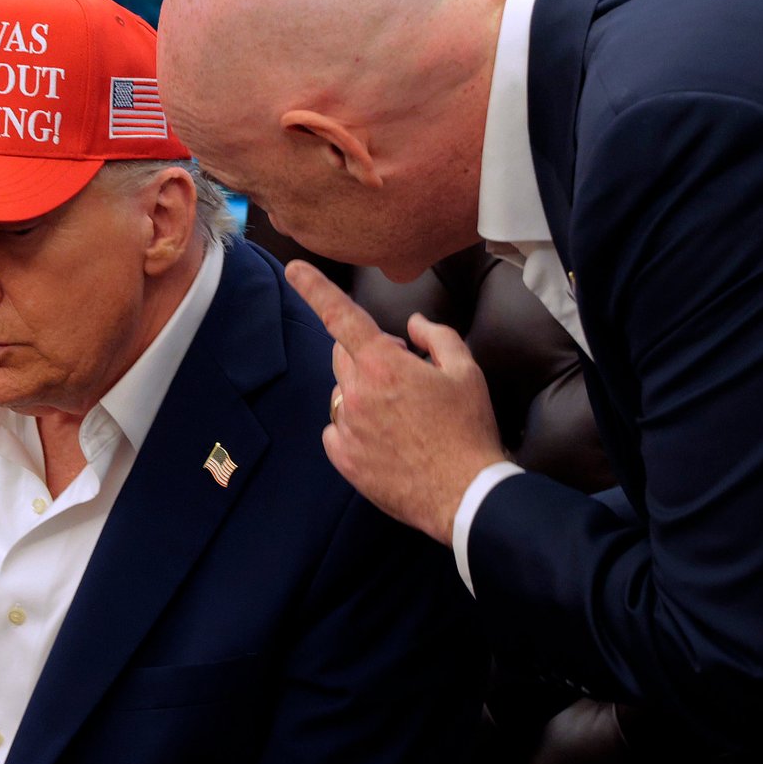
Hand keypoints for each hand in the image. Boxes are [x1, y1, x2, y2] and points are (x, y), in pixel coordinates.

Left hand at [287, 259, 507, 543]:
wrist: (464, 493)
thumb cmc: (468, 430)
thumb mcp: (466, 371)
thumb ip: (436, 336)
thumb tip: (412, 326)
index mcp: (384, 365)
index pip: (340, 316)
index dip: (314, 288)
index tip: (294, 269)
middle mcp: (357, 393)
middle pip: (344, 355)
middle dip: (368, 354)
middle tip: (406, 374)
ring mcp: (346, 427)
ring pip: (342, 392)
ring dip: (363, 392)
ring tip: (403, 416)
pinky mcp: (343, 458)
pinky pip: (336, 429)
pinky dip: (354, 427)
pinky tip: (386, 440)